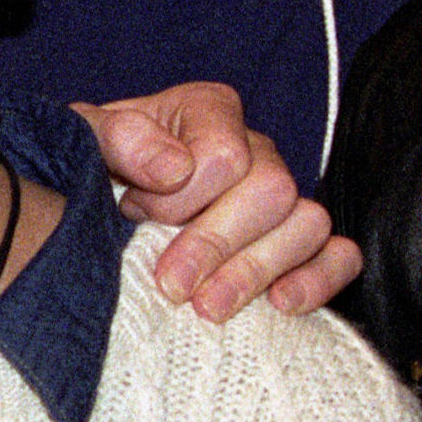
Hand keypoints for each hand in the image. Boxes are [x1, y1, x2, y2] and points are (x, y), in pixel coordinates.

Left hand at [75, 83, 361, 320]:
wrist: (89, 212)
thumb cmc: (89, 173)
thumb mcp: (82, 141)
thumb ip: (117, 137)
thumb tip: (172, 168)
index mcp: (207, 113)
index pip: (225, 154)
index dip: (181, 194)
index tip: (133, 212)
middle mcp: (255, 151)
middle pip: (272, 190)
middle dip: (217, 242)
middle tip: (170, 283)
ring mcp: (282, 201)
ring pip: (308, 225)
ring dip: (256, 271)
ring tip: (207, 308)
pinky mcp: (298, 248)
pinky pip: (339, 257)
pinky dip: (318, 280)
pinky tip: (278, 304)